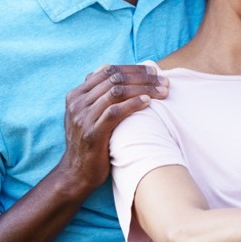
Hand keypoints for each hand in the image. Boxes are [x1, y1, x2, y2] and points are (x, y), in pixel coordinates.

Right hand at [60, 64, 167, 192]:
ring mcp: (82, 118)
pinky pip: (115, 111)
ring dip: (144, 89)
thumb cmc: (91, 141)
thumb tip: (114, 69)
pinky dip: (133, 104)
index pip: (108, 70)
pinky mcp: (92, 133)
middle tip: (164, 80)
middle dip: (143, 77)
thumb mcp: (89, 114)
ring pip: (117, 92)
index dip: (133, 69)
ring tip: (162, 91)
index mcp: (76, 94)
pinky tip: (148, 102)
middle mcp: (77, 103)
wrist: (77, 172)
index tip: (154, 71)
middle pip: (114, 79)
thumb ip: (98, 94)